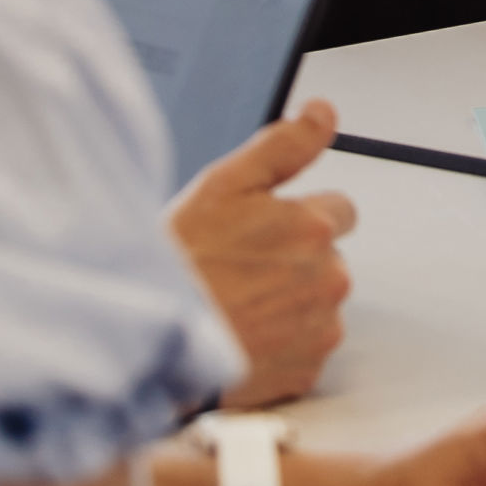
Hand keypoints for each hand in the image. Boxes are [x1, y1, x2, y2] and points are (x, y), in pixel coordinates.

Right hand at [168, 97, 356, 405]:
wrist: (146, 341)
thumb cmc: (180, 262)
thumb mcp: (224, 184)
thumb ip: (284, 146)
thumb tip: (324, 113)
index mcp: (314, 227)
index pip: (339, 211)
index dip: (299, 217)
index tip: (263, 231)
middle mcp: (328, 279)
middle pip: (328, 259)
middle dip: (295, 260)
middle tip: (240, 268)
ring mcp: (319, 329)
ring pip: (318, 304)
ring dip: (289, 302)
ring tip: (236, 304)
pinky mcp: (305, 371)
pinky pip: (305, 349)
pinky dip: (282, 344)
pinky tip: (242, 335)